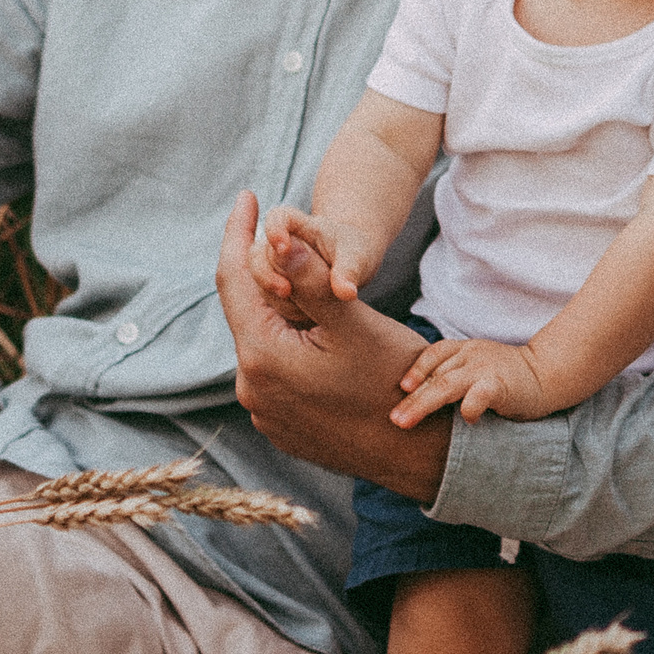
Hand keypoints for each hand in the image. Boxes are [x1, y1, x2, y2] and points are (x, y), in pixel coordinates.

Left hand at [215, 191, 448, 502]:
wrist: (420, 456)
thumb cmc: (394, 382)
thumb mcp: (354, 321)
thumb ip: (310, 279)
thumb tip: (273, 240)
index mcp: (262, 356)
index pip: (234, 279)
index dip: (238, 233)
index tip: (245, 197)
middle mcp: (252, 389)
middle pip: (250, 312)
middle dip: (267, 276)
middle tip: (293, 244)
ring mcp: (265, 413)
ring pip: (264, 342)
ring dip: (282, 315)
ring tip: (317, 296)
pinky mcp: (281, 428)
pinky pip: (276, 374)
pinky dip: (291, 348)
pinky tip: (323, 342)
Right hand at [252, 205, 376, 304]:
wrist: (351, 267)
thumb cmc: (355, 253)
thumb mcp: (357, 258)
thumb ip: (347, 271)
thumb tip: (345, 292)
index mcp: (300, 225)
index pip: (279, 217)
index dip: (275, 230)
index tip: (283, 248)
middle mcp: (279, 244)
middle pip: (258, 254)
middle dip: (268, 275)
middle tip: (287, 291)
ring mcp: (272, 266)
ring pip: (259, 282)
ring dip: (277, 297)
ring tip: (308, 309)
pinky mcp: (272, 288)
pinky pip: (268, 301)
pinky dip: (283, 309)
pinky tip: (305, 315)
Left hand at [391, 337, 556, 426]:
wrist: (549, 373)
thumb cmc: (509, 378)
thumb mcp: (478, 367)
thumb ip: (455, 375)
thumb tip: (420, 398)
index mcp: (464, 349)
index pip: (432, 354)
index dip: (415, 371)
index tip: (402, 389)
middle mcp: (472, 354)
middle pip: (434, 376)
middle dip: (411, 399)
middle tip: (393, 419)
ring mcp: (485, 368)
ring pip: (445, 385)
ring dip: (422, 405)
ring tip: (404, 422)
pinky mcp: (500, 384)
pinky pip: (476, 397)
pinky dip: (467, 410)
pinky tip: (466, 421)